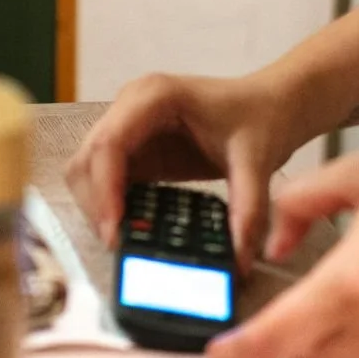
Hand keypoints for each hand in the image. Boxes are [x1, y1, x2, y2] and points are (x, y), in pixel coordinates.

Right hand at [65, 72, 305, 268]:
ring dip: (98, 206)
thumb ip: (247, 210)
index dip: (104, 189)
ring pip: (87, 170)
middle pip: (87, 158)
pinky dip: (111, 206)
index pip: (110, 143)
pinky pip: (105, 179)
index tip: (115, 232)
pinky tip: (134, 228)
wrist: (271, 105)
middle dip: (96, 204)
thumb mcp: (257, 162)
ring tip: (126, 240)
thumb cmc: (261, 117)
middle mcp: (130, 106)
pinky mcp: (134, 148)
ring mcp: (128, 126)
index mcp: (154, 96)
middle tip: (120, 245)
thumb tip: (237, 261)